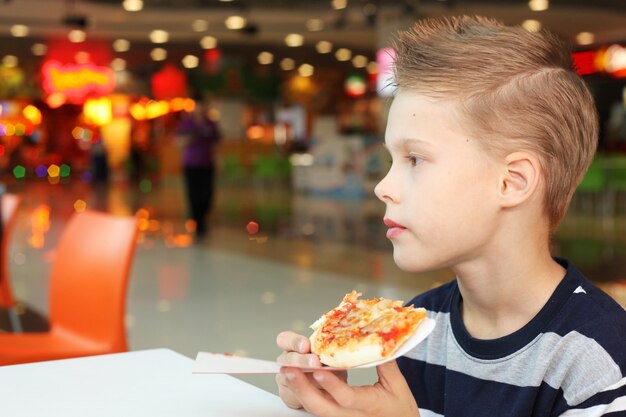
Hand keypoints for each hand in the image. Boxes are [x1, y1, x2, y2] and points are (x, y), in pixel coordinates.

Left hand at [275, 332, 419, 416]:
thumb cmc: (400, 408)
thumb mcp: (398, 385)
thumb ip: (386, 363)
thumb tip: (377, 338)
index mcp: (370, 405)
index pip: (347, 397)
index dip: (331, 384)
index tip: (319, 369)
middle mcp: (351, 416)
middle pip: (322, 407)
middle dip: (303, 389)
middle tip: (289, 369)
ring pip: (315, 409)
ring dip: (299, 390)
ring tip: (285, 371)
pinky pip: (317, 409)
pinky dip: (303, 395)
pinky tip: (294, 379)